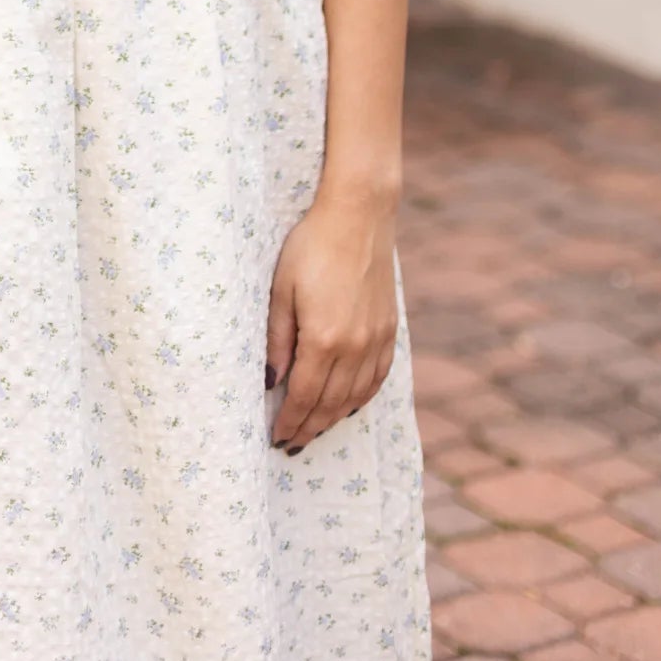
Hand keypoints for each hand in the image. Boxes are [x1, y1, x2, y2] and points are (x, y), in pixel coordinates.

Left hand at [266, 195, 398, 451]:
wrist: (358, 216)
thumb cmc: (311, 246)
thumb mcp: (282, 290)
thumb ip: (277, 340)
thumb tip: (270, 382)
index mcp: (324, 339)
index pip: (304, 396)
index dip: (290, 421)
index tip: (276, 438)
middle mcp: (355, 347)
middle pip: (330, 403)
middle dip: (309, 427)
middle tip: (291, 444)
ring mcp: (376, 340)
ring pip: (355, 396)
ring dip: (334, 418)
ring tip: (315, 430)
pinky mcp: (389, 329)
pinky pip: (377, 378)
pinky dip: (362, 397)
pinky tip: (350, 405)